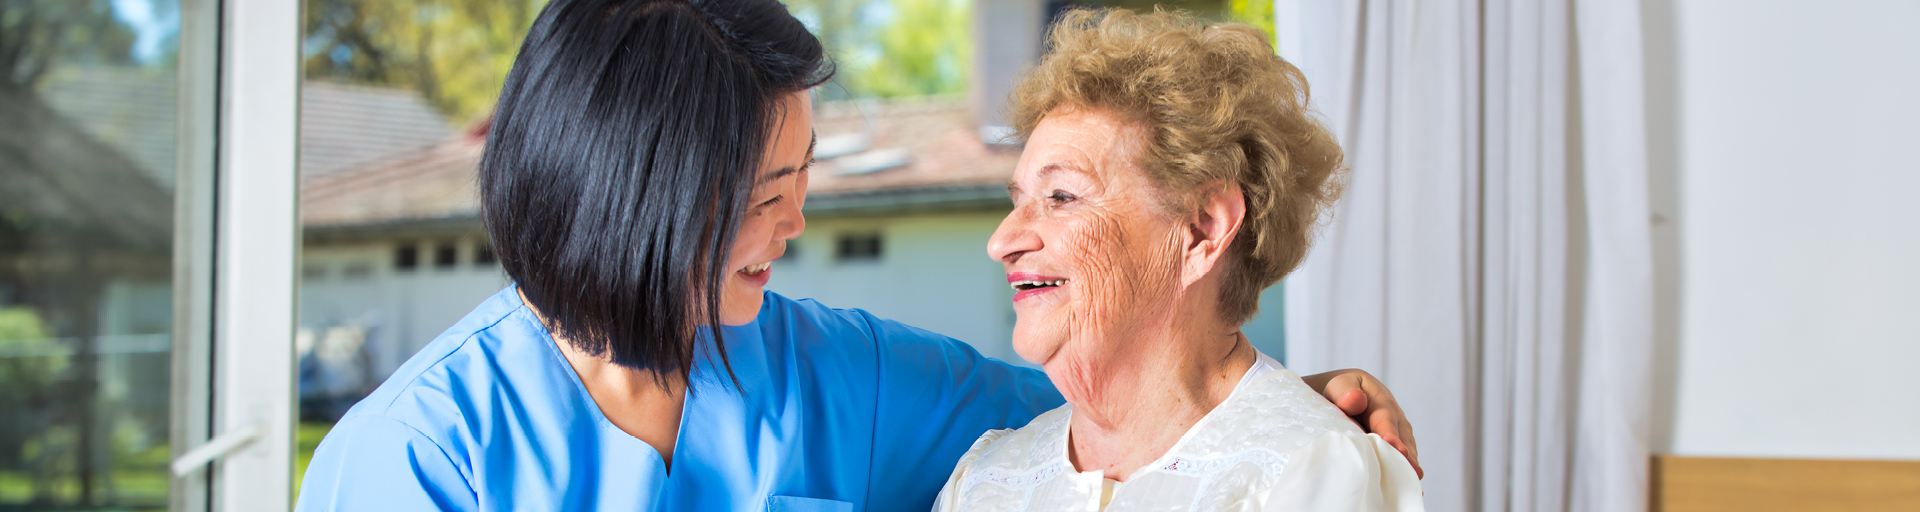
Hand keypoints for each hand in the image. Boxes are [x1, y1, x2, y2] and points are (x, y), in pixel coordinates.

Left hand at [1300, 369, 1422, 478]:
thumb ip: (1345, 391)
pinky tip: (1407, 484)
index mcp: (1381, 401)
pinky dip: (1403, 469)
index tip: (1398, 450)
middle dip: (1406, 455)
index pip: (1386, 419)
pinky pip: (1401, 457)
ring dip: (1407, 464)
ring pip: (1406, 449)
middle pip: (1402, 438)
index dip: (1392, 435)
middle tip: (1412, 471)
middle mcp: (1395, 417)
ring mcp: (1398, 432)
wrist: (1347, 394)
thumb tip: (1355, 400)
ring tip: (1411, 480)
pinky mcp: (1395, 444)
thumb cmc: (1341, 391)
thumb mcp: (1339, 385)